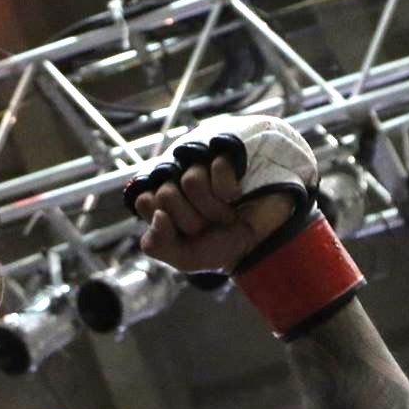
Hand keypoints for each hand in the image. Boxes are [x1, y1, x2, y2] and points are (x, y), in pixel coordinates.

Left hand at [124, 114, 318, 273]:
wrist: (265, 238)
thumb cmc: (223, 244)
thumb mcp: (186, 257)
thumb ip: (159, 245)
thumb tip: (157, 216)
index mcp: (163, 200)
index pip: (144, 201)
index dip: (165, 223)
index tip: (184, 234)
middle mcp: (178, 177)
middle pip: (166, 194)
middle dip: (191, 221)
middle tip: (209, 225)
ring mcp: (202, 162)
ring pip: (190, 181)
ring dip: (213, 208)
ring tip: (226, 213)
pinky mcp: (226, 152)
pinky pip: (217, 168)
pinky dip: (229, 191)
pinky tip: (237, 195)